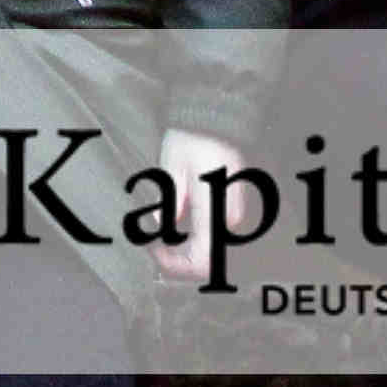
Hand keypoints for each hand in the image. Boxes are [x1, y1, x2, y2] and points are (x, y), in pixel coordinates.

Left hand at [153, 127, 258, 285]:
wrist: (213, 121)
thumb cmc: (191, 141)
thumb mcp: (170, 172)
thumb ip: (168, 207)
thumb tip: (160, 231)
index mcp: (216, 212)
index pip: (202, 260)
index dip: (176, 265)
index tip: (154, 252)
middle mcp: (231, 220)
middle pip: (207, 260)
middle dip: (178, 261)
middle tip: (152, 246)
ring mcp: (235, 216)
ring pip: (212, 251)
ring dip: (186, 253)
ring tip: (160, 239)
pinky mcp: (232, 210)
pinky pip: (214, 237)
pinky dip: (195, 242)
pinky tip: (176, 230)